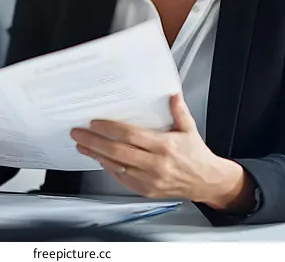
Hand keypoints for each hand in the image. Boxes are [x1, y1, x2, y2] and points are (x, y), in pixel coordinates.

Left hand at [71, 94, 253, 210]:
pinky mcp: (146, 190)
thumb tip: (172, 93)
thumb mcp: (189, 129)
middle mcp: (155, 164)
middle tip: (78, 133)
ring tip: (81, 145)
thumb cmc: (196, 155)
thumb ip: (178, 111)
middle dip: (94, 142)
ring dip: (96, 155)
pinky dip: (108, 167)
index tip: (94, 123)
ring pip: (116, 166)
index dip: (110, 129)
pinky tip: (98, 158)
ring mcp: (149, 180)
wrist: (206, 182)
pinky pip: (122, 178)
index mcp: (164, 146)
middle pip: (117, 151)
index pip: (131, 136)